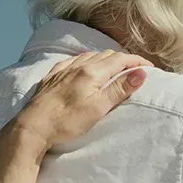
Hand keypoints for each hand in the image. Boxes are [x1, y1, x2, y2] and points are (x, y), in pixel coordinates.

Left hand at [0, 51, 152, 160]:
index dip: (137, 62)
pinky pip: (72, 61)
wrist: (33, 127)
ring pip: (89, 56)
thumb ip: (120, 89)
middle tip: (134, 69)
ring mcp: (63, 70)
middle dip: (123, 60)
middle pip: (106, 55)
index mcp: (92, 72)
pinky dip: (85, 61)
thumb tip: (141, 73)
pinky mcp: (51, 76)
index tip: (149, 67)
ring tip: (113, 68)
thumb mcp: (98, 108)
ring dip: (105, 59)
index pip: (121, 60)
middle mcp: (78, 66)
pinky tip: (83, 66)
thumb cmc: (67, 121)